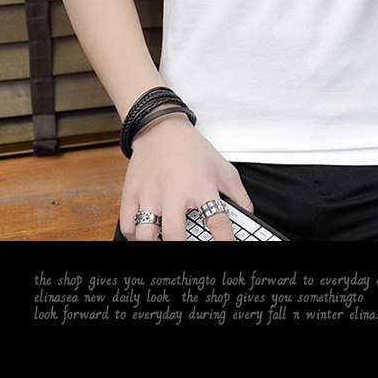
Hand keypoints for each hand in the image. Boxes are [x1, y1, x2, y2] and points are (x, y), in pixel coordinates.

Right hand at [119, 113, 252, 240]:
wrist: (161, 128)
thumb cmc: (192, 149)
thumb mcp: (222, 167)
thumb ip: (239, 194)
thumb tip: (249, 215)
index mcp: (201, 185)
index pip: (217, 220)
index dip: (225, 240)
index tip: (227, 248)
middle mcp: (174, 191)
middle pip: (175, 234)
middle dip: (181, 248)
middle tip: (186, 249)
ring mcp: (150, 193)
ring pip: (146, 234)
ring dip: (154, 244)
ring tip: (162, 243)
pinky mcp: (132, 193)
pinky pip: (127, 225)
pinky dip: (134, 236)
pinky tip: (146, 235)